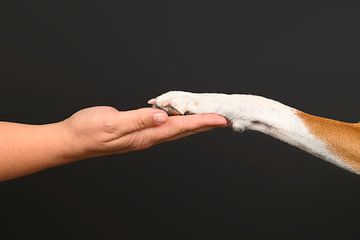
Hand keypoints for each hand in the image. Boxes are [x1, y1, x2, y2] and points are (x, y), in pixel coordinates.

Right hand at [60, 106, 226, 159]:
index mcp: (144, 135)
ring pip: (176, 129)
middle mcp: (148, 137)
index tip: (220, 119)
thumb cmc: (88, 131)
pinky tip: (181, 117)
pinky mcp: (138, 131)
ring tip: (209, 118)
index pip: (180, 127)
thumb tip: (162, 116)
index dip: (201, 122)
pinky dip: (178, 120)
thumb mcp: (111, 123)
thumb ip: (137, 120)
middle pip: (183, 130)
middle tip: (224, 119)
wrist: (73, 140)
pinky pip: (164, 125)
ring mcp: (143, 135)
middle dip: (205, 124)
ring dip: (194, 124)